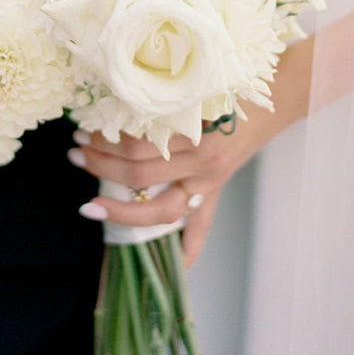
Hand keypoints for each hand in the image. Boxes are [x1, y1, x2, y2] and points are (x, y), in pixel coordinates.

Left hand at [70, 39, 312, 266]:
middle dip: (100, 166)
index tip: (81, 133)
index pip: (138, 146)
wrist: (278, 95)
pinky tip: (168, 269)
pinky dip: (186, 252)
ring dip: (120, 209)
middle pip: (140, 175)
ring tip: (90, 200)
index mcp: (195, 132)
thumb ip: (163, 102)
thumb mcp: (196, 88)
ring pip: (159, 210)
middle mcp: (202, 163)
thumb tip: (114, 104)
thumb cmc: (232, 85)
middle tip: (75, 154)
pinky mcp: (216, 192)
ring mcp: (210, 183)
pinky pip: (201, 229)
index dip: (104, 143)